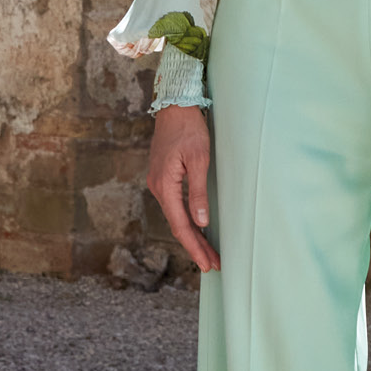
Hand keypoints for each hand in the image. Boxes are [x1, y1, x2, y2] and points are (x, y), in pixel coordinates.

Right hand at [147, 106, 218, 272]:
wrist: (175, 105)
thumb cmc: (189, 129)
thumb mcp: (198, 160)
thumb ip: (198, 192)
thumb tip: (201, 221)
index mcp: (164, 186)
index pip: (181, 225)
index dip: (195, 247)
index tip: (208, 263)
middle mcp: (158, 187)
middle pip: (177, 225)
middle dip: (195, 247)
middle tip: (213, 265)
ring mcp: (159, 183)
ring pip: (176, 217)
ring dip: (192, 236)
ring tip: (208, 253)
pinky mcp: (163, 178)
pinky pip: (174, 206)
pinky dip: (186, 221)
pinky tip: (196, 228)